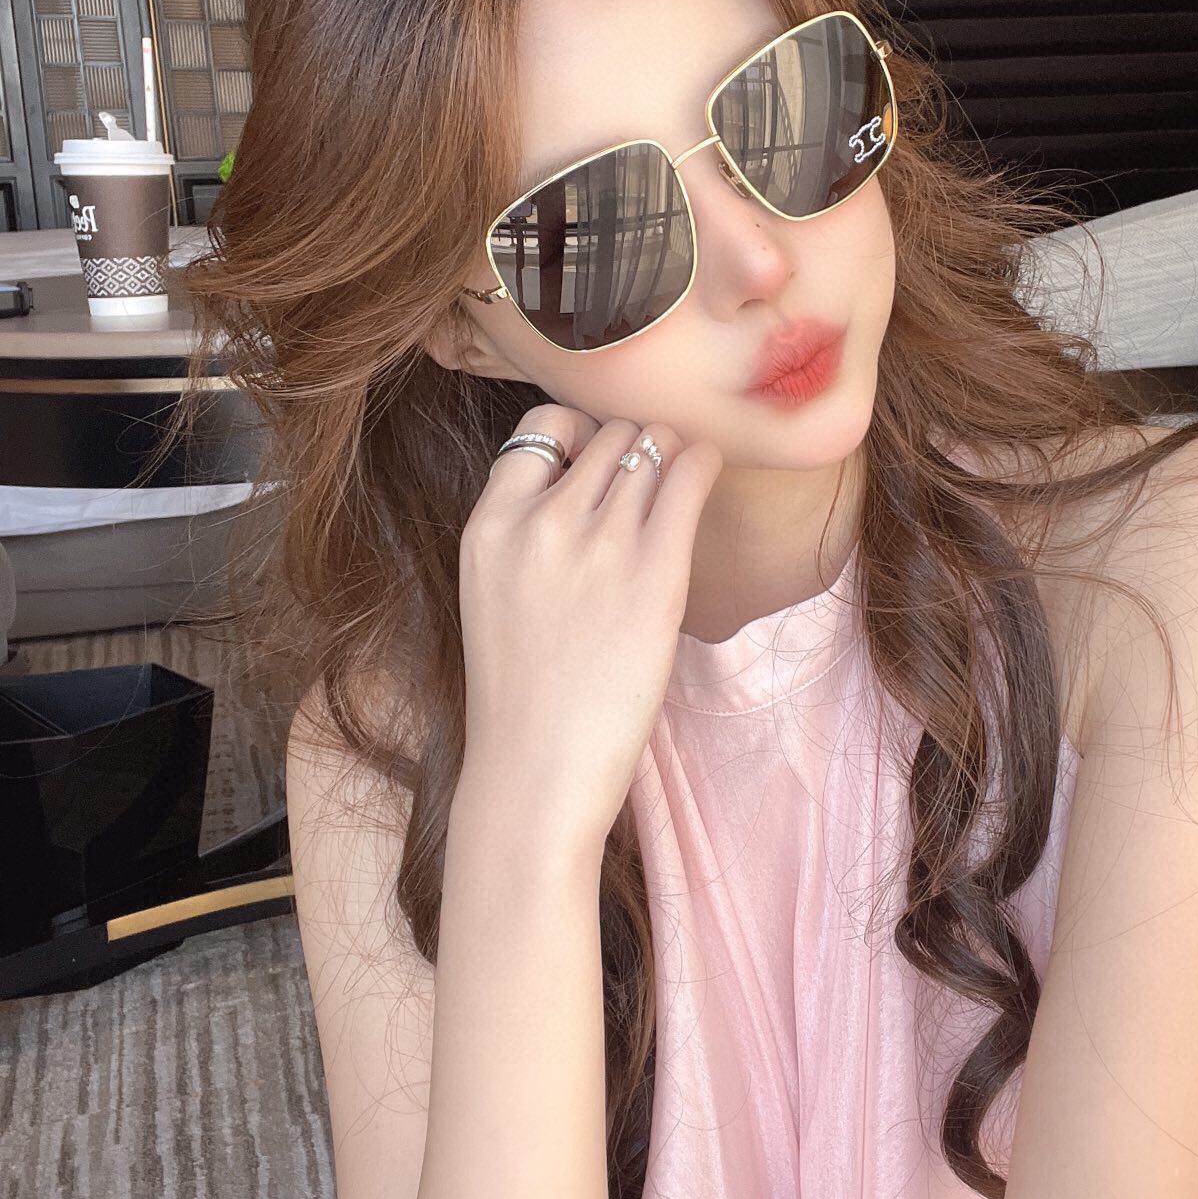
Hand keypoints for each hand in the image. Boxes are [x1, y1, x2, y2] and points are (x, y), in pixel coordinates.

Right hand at [456, 405, 722, 864]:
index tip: (599, 465)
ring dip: (672, 459)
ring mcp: (600, 543)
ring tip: (679, 490)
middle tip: (651, 487)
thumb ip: (526, 535)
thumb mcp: (493, 594)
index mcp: (490, 525)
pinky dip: (703, 465)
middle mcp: (542, 521)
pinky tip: (706, 477)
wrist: (535, 773)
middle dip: (634, 448)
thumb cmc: (522, 698)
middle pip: (609, 434)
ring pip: (652, 448)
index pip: (541, 426)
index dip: (580, 435)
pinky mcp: (656, 571)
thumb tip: (587, 484)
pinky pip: (690, 476)